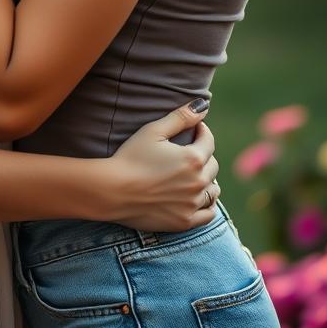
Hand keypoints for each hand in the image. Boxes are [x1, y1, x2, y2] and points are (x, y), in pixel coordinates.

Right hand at [103, 102, 220, 231]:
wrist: (113, 191)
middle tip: (188, 151)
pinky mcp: (184, 221)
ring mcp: (193, 204)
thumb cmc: (131, 157)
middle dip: (204, 154)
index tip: (193, 129)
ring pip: (213, 189)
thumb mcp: (153, 131)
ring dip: (207, 180)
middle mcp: (198, 182)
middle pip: (213, 165)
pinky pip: (208, 213)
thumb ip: (181, 117)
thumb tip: (203, 106)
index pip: (208, 141)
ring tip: (193, 174)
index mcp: (193, 158)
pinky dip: (207, 204)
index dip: (201, 131)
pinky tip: (196, 196)